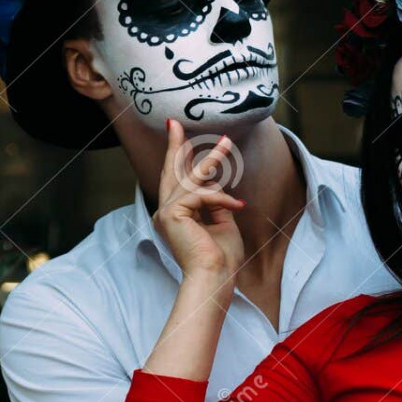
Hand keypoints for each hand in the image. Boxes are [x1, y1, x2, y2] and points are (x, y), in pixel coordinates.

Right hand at [153, 119, 244, 297]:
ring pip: (190, 178)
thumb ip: (216, 203)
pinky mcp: (171, 214)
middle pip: (171, 173)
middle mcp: (165, 214)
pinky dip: (220, 198)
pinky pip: (200, 194)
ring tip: (227, 142)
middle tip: (175, 123)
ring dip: (212, 160)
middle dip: (175, 146)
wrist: (214, 278)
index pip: (176, 183)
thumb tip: (216, 186)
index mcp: (175, 218)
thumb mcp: (222, 223)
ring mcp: (165, 213)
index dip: (177, 159)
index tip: (179, 137)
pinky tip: (237, 206)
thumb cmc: (221, 259)